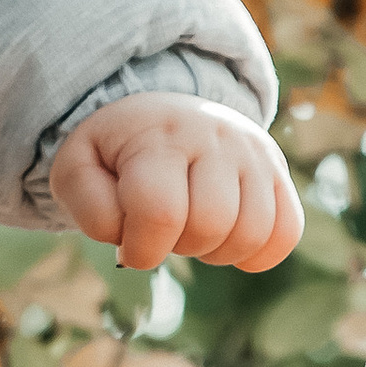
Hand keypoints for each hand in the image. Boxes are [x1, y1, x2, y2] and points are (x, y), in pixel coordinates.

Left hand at [48, 94, 301, 273]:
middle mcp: (214, 135)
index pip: (161, 212)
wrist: (161, 112)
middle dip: (179, 247)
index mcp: (159, 135)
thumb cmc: (115, 153)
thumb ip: (90, 206)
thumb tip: (129, 243)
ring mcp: (253, 151)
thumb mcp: (78, 169)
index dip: (142, 249)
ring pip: (253, 233)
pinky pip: (287, 232)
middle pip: (210, 225)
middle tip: (162, 230)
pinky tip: (228, 241)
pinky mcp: (277, 171)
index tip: (129, 246)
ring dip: (216, 252)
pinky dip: (258, 254)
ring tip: (192, 230)